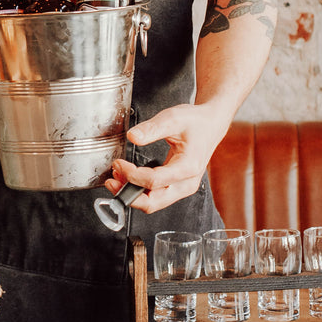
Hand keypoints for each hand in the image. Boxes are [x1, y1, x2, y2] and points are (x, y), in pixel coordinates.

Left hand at [103, 102, 229, 213]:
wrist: (210, 125)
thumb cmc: (195, 122)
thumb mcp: (172, 118)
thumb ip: (151, 128)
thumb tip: (132, 137)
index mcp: (188, 167)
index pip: (154, 181)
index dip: (132, 175)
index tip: (118, 163)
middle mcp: (187, 183)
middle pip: (154, 202)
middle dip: (129, 195)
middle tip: (111, 181)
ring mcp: (183, 187)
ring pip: (154, 202)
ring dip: (133, 194)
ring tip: (116, 177)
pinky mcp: (177, 186)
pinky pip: (156, 195)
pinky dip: (140, 190)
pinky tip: (128, 177)